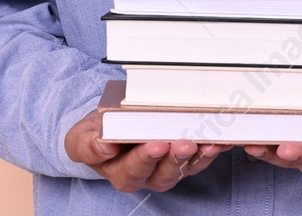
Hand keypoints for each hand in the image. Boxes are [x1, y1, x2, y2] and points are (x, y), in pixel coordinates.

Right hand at [64, 108, 231, 192]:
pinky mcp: (187, 158)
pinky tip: (221, 138)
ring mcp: (169, 167)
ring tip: (209, 142)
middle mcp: (148, 175)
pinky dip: (213, 148)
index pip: (134, 169)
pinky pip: (202, 157)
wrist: (111, 124)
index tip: (156, 144)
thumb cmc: (96, 132)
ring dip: (200, 156)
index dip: (145, 158)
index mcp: (121, 173)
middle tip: (184, 142)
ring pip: (187, 168)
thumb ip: (87, 146)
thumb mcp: (80, 137)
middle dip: (176, 158)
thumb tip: (104, 146)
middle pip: (165, 173)